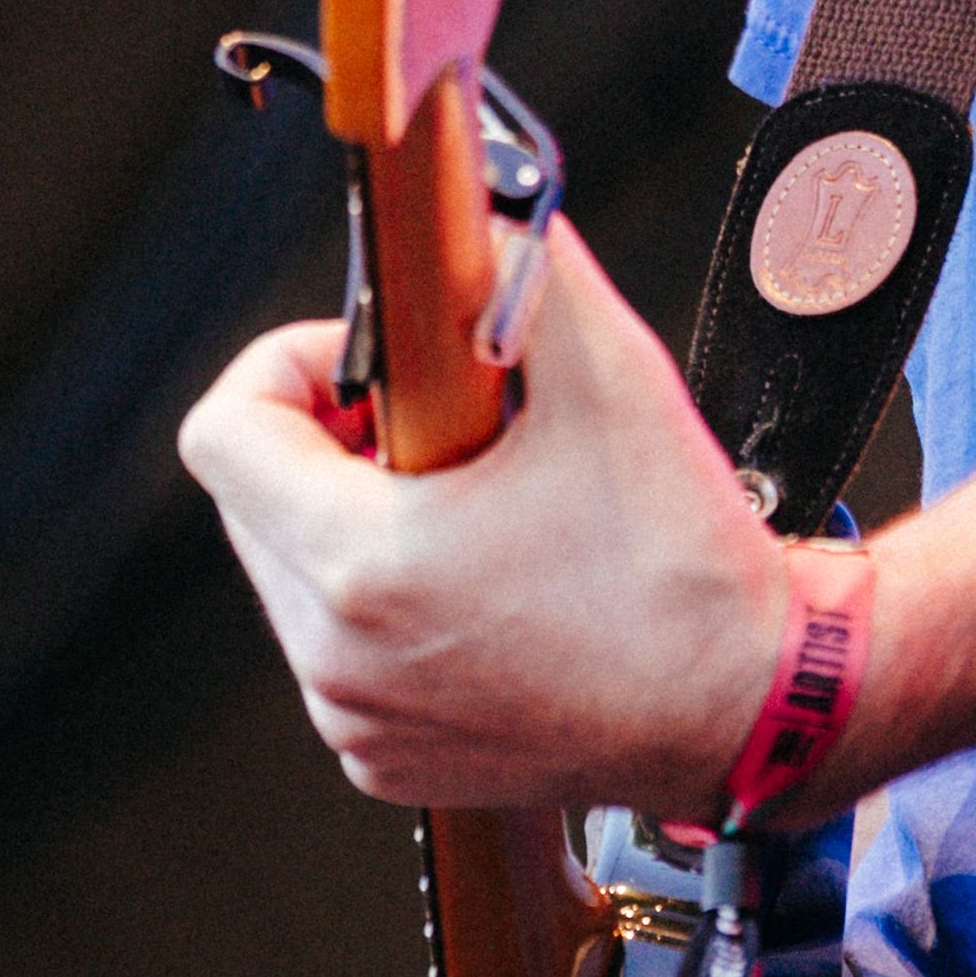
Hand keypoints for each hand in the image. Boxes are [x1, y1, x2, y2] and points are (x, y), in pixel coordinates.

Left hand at [179, 217, 794, 808]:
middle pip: (250, 500)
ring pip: (292, 576)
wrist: (752, 709)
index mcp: (364, 565)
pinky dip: (382, 604)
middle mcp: (338, 658)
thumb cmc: (685, 564)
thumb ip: (528, 267)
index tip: (376, 367)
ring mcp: (357, 721)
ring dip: (355, 520)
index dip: (289, 366)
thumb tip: (481, 214)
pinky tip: (484, 584)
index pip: (223, 432)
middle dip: (329, 440)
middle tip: (440, 425)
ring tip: (472, 507)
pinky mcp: (386, 762)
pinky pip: (337, 652)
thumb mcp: (611, 376)